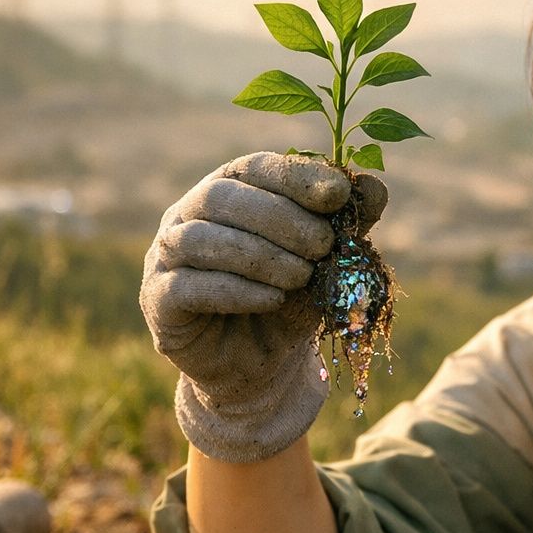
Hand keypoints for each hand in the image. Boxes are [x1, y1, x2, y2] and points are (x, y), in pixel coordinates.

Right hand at [139, 152, 386, 461]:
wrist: (261, 366)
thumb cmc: (291, 299)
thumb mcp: (327, 261)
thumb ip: (349, 222)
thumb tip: (374, 186)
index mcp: (229, 190)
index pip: (254, 167)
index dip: (295, 176)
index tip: (338, 194)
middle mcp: (188, 213)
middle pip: (222, 197)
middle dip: (280, 219)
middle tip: (324, 245)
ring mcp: (166, 255)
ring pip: (201, 239)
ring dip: (259, 255)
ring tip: (302, 276)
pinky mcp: (158, 299)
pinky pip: (187, 287)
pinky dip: (234, 290)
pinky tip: (272, 299)